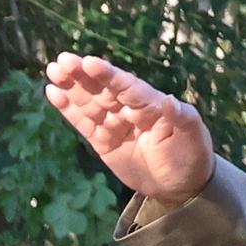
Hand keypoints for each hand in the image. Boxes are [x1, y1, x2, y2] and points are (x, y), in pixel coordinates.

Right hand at [43, 54, 215, 206]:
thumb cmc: (191, 157)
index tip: (88, 62)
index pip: (127, 87)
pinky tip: (53, 92)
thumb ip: (183, 118)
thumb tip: (171, 100)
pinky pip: (83, 123)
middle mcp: (130, 109)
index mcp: (151, 105)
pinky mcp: (102, 141)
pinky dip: (68, 109)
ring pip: (89, 103)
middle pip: (103, 90)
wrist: (181, 185)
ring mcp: (115, 124)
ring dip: (71, 87)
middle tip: (62, 60)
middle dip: (82, 75)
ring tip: (52, 69)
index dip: (107, 75)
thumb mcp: (193, 138)